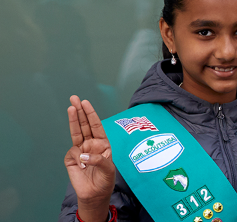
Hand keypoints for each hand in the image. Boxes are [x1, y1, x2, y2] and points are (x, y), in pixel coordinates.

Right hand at [63, 96, 114, 221]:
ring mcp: (80, 151)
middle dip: (80, 111)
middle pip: (84, 125)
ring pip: (76, 133)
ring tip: (71, 108)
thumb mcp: (109, 169)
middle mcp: (91, 144)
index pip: (96, 126)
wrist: (95, 194)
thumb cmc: (105, 180)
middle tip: (74, 98)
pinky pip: (73, 154)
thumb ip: (99, 160)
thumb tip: (83, 154)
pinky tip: (83, 165)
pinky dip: (78, 158)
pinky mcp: (71, 159)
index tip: (86, 103)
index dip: (91, 114)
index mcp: (103, 144)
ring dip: (73, 120)